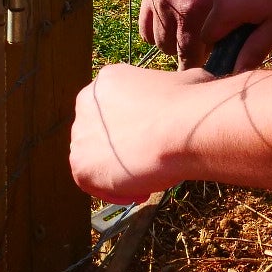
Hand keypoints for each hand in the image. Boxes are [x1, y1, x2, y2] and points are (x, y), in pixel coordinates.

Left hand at [71, 62, 209, 202]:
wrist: (181, 128)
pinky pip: (94, 184)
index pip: (113, 109)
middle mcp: (86, 103)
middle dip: (122, 151)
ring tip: (149, 180)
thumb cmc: (192, 104)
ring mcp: (80, 134)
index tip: (153, 142)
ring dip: (120, 172)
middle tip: (148, 164)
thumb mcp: (187, 81)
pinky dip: (116, 192)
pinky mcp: (80, 164)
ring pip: (95, 159)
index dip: (133, 129)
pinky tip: (142, 191)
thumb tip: (192, 88)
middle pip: (100, 134)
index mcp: (109, 80)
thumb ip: (175, 89)